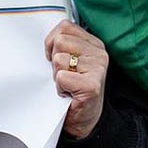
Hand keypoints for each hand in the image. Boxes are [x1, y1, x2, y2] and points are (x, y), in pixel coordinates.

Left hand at [44, 20, 108, 139]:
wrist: (84, 120)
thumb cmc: (74, 90)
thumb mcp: (71, 61)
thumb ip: (63, 45)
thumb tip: (48, 36)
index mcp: (94, 43)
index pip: (65, 27)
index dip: (52, 43)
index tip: (56, 57)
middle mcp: (99, 53)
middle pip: (59, 41)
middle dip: (54, 60)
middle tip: (64, 74)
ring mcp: (97, 68)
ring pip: (58, 59)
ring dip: (56, 75)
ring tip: (67, 84)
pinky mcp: (92, 85)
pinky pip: (61, 77)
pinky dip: (59, 88)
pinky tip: (68, 93)